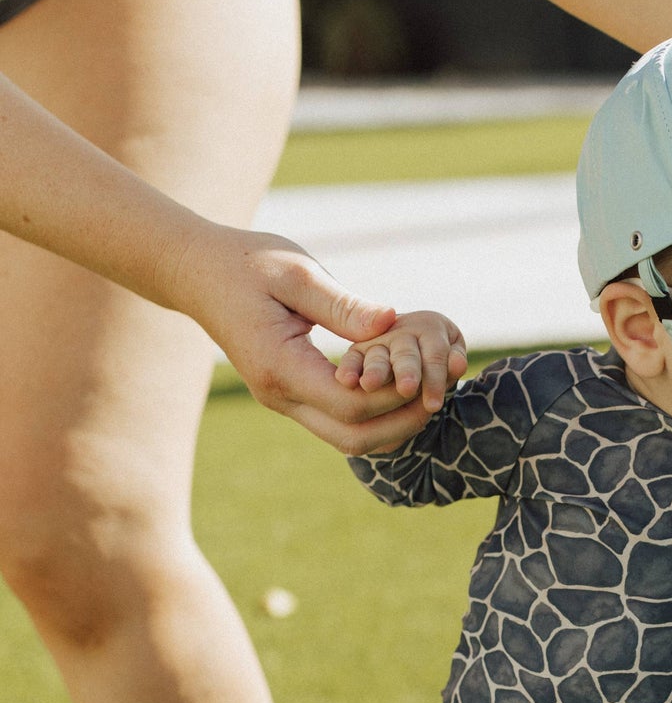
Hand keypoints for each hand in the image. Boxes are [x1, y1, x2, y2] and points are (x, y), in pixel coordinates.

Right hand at [180, 228, 458, 455]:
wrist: (199, 273)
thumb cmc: (247, 263)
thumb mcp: (297, 272)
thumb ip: (343, 304)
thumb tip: (393, 321)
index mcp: (280, 366)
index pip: (352, 403)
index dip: (397, 396)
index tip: (432, 371)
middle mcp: (279, 395)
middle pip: (354, 438)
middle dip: (403, 424)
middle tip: (441, 395)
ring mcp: (283, 401)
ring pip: (347, 439)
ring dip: (391, 426)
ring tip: (428, 393)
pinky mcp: (290, 396)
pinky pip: (339, 422)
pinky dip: (374, 415)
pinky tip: (401, 387)